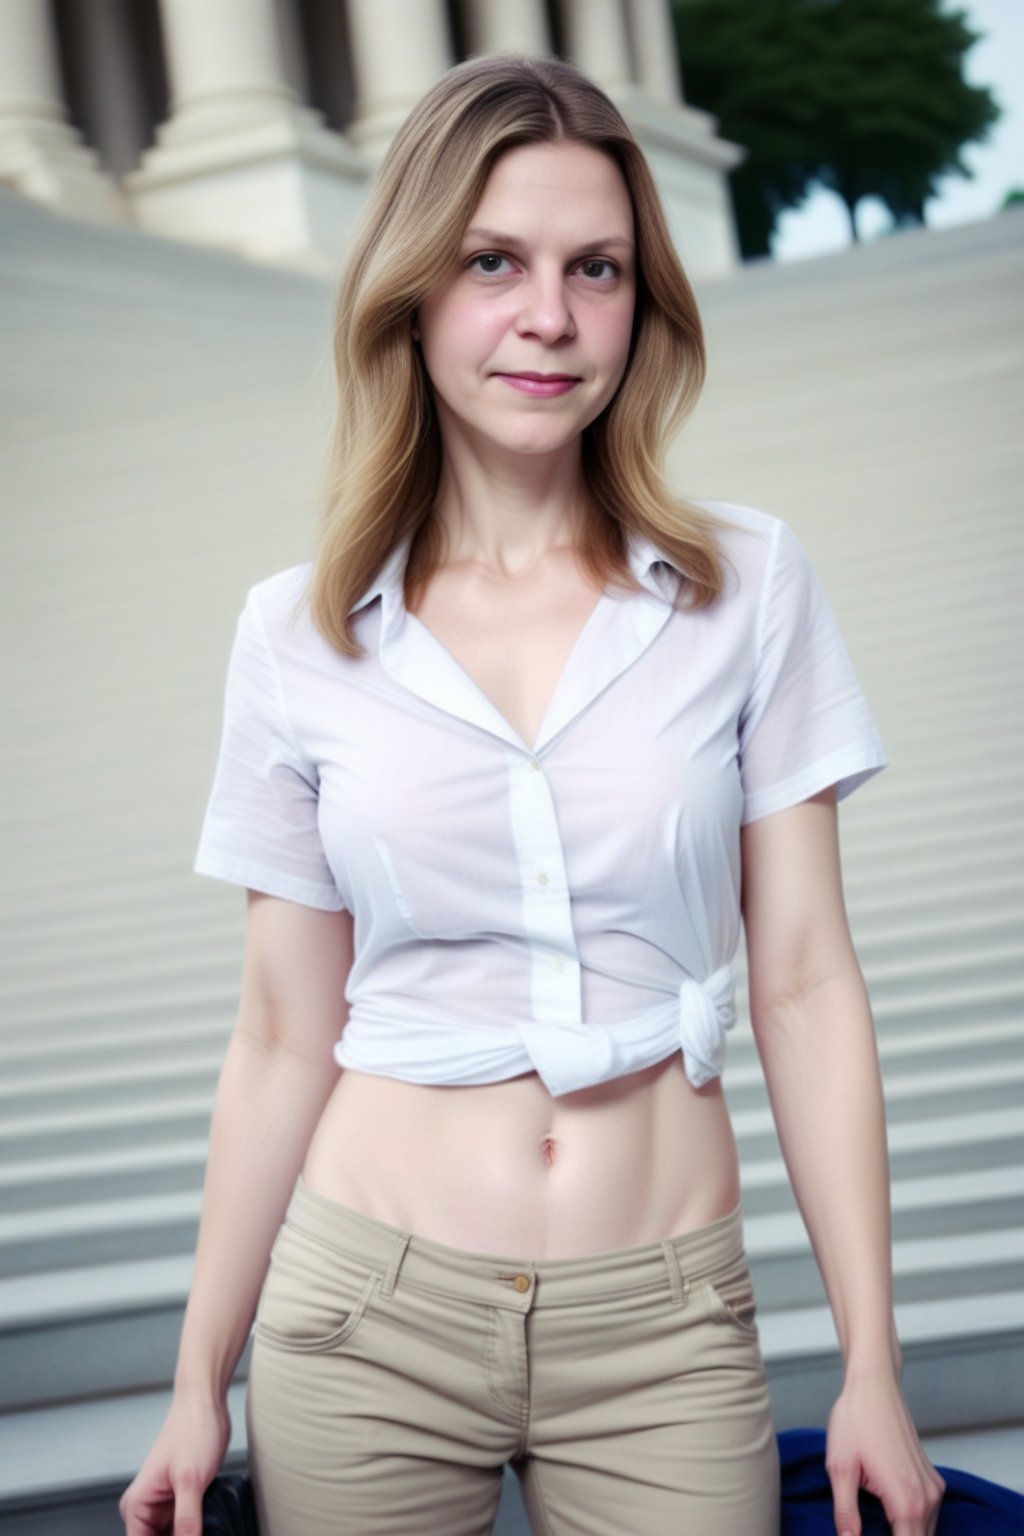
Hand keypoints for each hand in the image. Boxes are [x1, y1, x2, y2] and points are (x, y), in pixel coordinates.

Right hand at [119, 1393, 230, 1534]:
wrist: (206, 1403)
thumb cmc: (192, 1430)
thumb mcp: (190, 1480)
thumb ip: (187, 1520)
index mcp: (137, 1506)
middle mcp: (146, 1509)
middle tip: (202, 1531)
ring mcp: (164, 1505)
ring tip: (208, 1527)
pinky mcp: (182, 1500)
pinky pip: (186, 1528)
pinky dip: (197, 1531)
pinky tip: (212, 1526)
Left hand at [826, 1371, 944, 1535]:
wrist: (874, 1385)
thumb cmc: (855, 1420)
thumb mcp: (840, 1468)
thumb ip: (846, 1513)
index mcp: (906, 1501)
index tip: (864, 1535)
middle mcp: (928, 1498)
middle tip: (866, 1528)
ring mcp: (933, 1488)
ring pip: (925, 1532)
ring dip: (904, 1533)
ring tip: (874, 1524)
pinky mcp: (932, 1479)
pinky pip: (928, 1515)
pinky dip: (911, 1522)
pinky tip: (887, 1513)